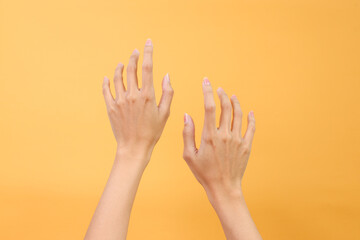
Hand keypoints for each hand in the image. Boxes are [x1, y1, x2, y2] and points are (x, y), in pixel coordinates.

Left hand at [102, 39, 173, 165]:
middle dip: (134, 57)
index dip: (148, 52)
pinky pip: (106, 90)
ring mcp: (120, 101)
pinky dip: (106, 82)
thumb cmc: (152, 132)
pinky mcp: (111, 108)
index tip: (148, 42)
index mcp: (147, 95)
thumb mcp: (165, 113)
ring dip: (120, 68)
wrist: (134, 148)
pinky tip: (107, 77)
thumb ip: (167, 92)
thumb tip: (166, 75)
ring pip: (117, 77)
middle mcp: (132, 95)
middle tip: (135, 52)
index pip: (148, 67)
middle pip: (131, 69)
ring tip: (123, 64)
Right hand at [182, 77, 255, 199]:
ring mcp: (238, 140)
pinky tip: (249, 111)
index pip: (209, 107)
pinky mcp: (246, 146)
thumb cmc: (204, 173)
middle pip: (226, 107)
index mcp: (210, 136)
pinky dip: (251, 117)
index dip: (207, 92)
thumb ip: (187, 134)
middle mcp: (225, 135)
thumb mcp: (189, 155)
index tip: (206, 82)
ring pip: (239, 114)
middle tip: (218, 89)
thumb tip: (186, 115)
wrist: (224, 188)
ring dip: (235, 102)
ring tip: (231, 96)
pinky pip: (251, 127)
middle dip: (221, 95)